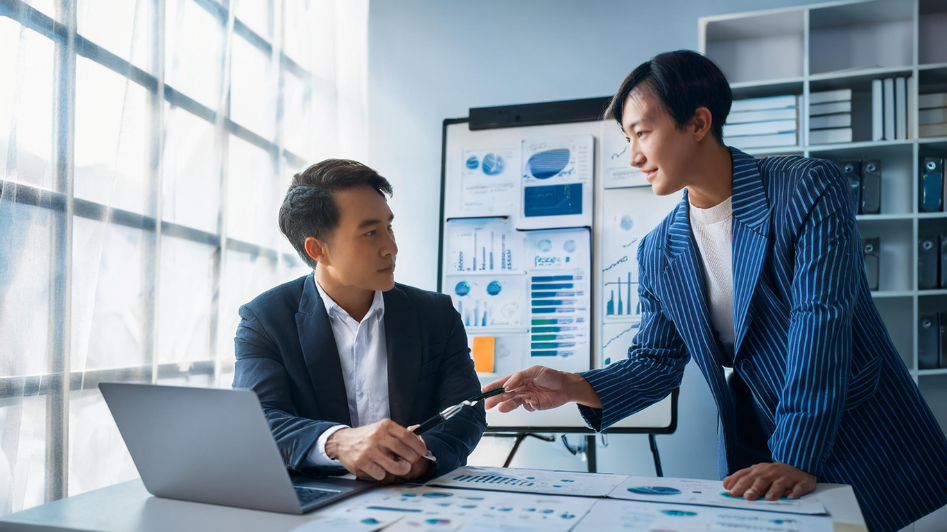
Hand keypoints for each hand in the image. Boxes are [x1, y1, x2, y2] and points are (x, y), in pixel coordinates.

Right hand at [325, 419, 427, 480]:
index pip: (407, 436)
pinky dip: (384, 475)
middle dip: (411, 460)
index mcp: (385, 426)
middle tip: (410, 462)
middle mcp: (377, 436)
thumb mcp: (382, 429)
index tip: (422, 452)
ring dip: (400, 470)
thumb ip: (399, 435)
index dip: (418, 446)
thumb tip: (419, 443)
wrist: (343, 442)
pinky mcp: (361, 462)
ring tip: (399, 468)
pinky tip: (381, 469)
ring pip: (394, 466)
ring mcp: (369, 450)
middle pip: (403, 451)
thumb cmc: (367, 437)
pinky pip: (381, 474)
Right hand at [482, 365, 600, 412]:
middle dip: (495, 399)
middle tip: (487, 405)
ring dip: (506, 406)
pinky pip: (527, 407)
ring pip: (512, 403)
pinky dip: (528, 406)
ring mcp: (526, 397)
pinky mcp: (534, 405)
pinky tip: (535, 402)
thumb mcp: (534, 371)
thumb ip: (519, 377)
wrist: (566, 386)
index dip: (492, 387)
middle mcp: (521, 388)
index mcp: (519, 379)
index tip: (483, 391)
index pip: (502, 383)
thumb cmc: (551, 376)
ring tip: (501, 408)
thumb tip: (507, 385)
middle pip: (504, 395)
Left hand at [723, 462, 815, 500]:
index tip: (730, 492)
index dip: (738, 483)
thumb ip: (741, 478)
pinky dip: (795, 492)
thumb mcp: (756, 473)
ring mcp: (786, 477)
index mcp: (759, 470)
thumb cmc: (773, 473)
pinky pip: (798, 487)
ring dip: (774, 490)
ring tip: (768, 498)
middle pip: (761, 480)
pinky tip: (791, 496)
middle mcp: (771, 472)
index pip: (746, 476)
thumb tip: (725, 484)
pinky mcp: (800, 482)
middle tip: (747, 496)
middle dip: (754, 488)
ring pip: (779, 483)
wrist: (798, 465)